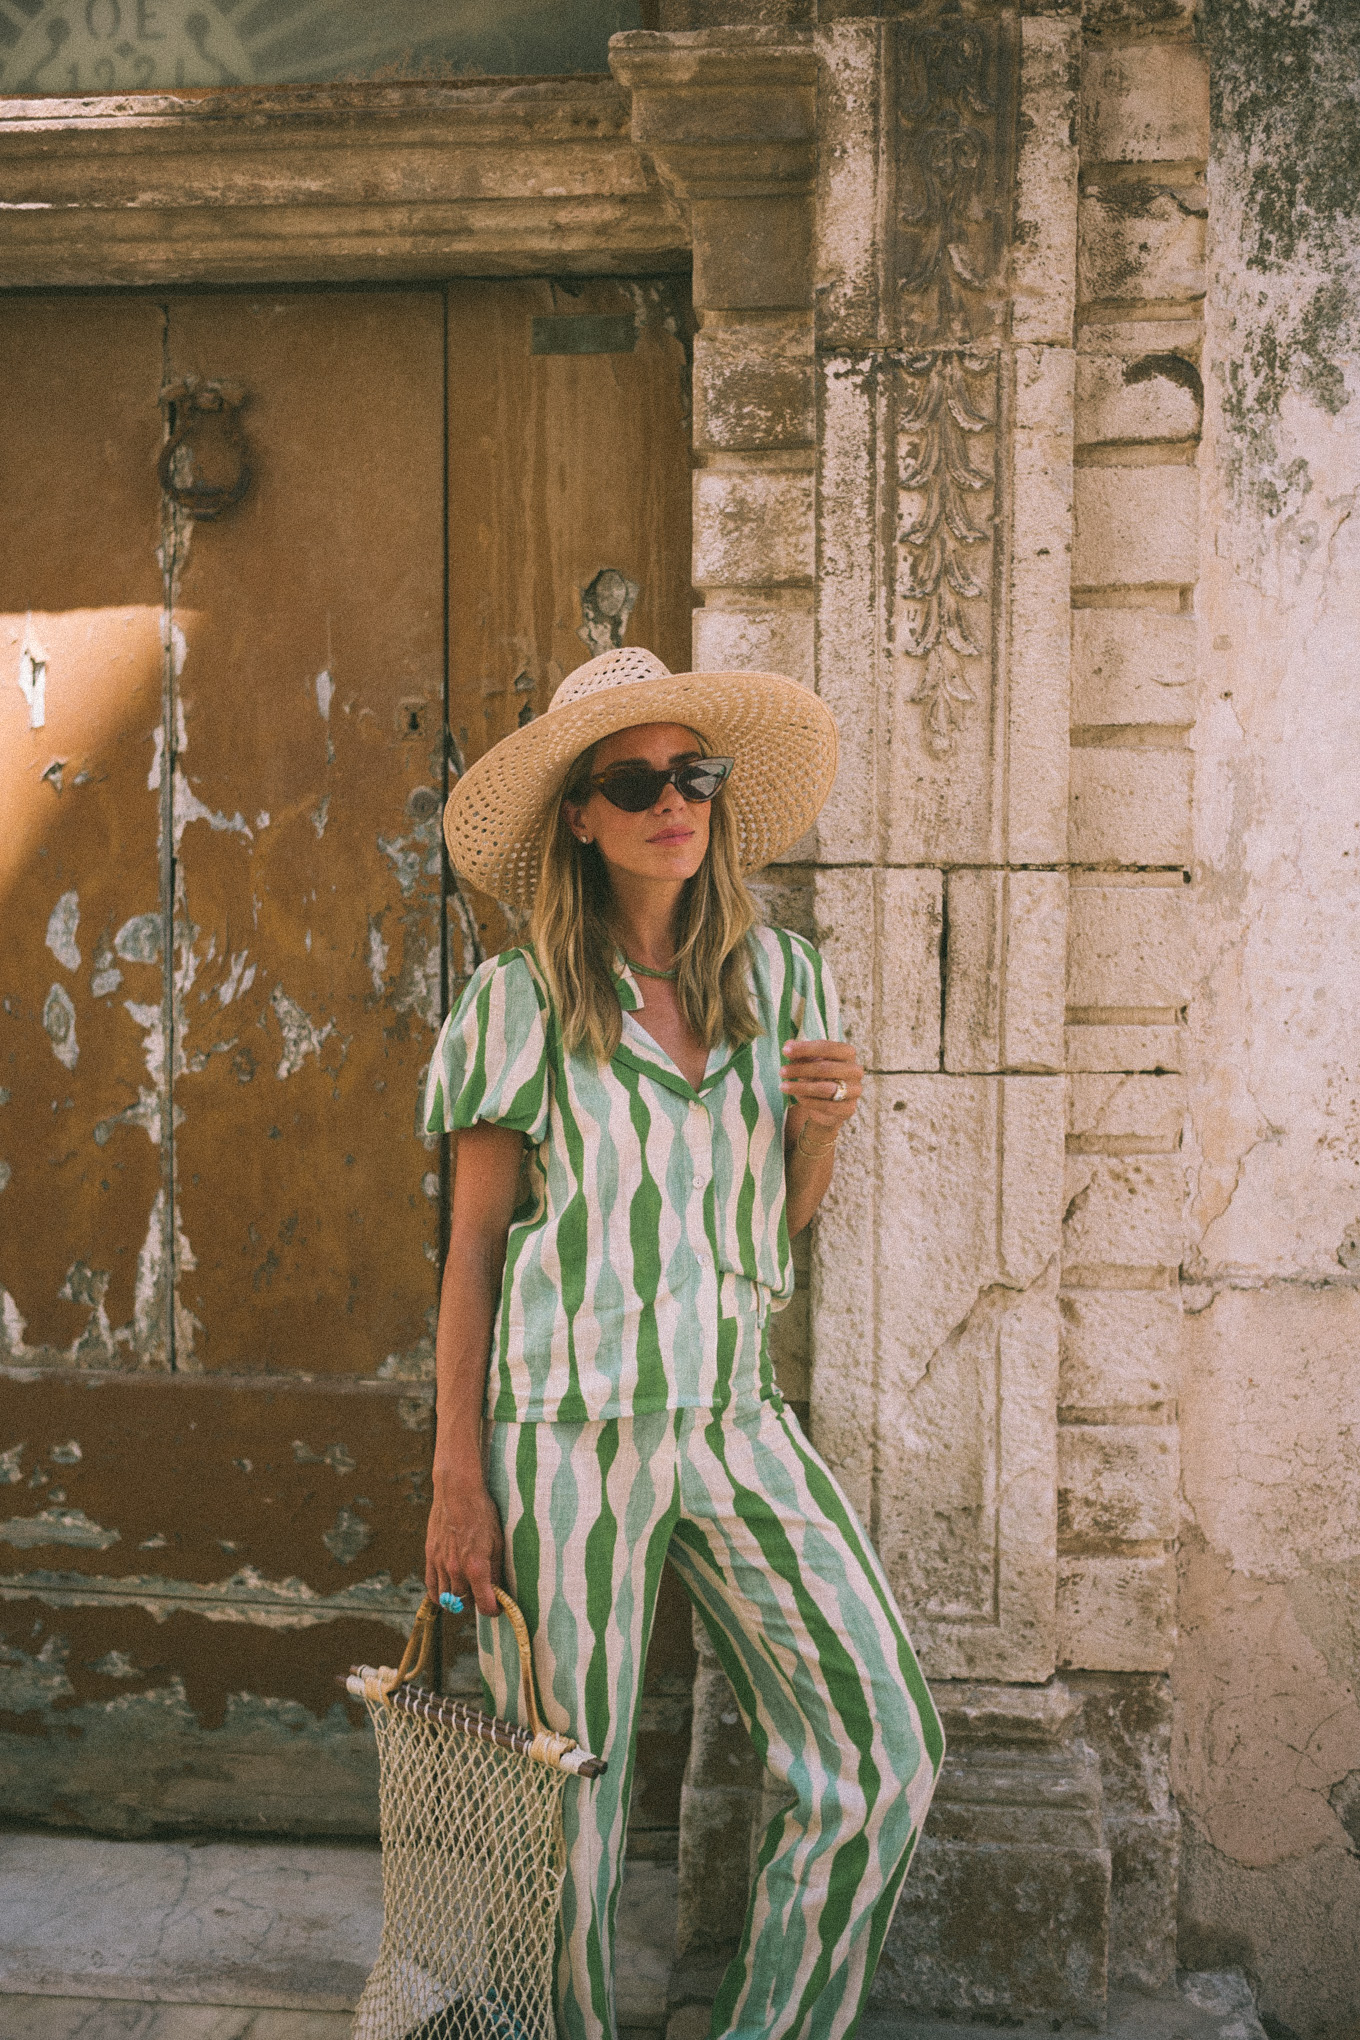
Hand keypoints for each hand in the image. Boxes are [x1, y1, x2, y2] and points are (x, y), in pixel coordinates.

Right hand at [425, 1465, 503, 1617]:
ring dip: (458, 1600)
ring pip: (447, 1599)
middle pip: (465, 1603)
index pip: (484, 1604)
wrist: (457, 1491)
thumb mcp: (497, 1541)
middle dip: (476, 1602)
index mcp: (476, 1566)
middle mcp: (456, 1569)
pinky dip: (439, 1595)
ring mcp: (440, 1564)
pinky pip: (431, 1587)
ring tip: (468, 1590)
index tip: (498, 1608)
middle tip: (484, 1593)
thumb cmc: (482, 1513)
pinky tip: (448, 1592)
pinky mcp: (430, 1556)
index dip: (493, 1610)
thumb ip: (496, 1569)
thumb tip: (497, 1590)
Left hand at [780, 1037, 863, 1142]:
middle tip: (781, 1071)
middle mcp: (855, 1070)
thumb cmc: (817, 1076)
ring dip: (801, 1087)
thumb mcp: (808, 1062)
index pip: (828, 1047)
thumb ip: (799, 1053)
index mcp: (848, 1053)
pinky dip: (809, 1101)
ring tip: (783, 1086)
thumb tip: (788, 1044)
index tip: (785, 1051)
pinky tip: (797, 1098)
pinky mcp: (849, 1109)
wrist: (827, 1104)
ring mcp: (854, 1091)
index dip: (806, 1048)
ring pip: (826, 1089)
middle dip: (801, 1069)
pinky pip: (826, 1106)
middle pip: (826, 1068)